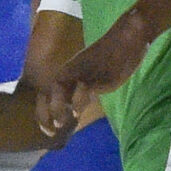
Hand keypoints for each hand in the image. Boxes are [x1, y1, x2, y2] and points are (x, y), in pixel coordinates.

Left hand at [39, 12, 151, 148]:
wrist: (127, 39)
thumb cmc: (113, 58)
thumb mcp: (94, 78)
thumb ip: (84, 92)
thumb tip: (77, 110)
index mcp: (69, 73)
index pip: (47, 93)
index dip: (43, 111)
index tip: (47, 129)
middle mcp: (71, 72)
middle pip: (48, 92)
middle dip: (46, 113)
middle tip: (51, 131)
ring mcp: (82, 72)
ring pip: (60, 89)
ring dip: (58, 108)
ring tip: (60, 124)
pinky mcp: (96, 73)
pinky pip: (82, 87)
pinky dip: (78, 100)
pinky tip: (78, 113)